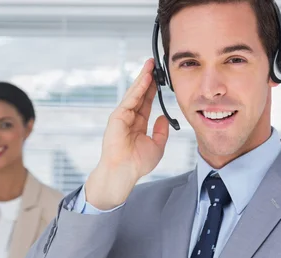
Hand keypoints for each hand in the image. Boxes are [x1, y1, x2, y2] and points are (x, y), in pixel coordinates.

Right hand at [85, 58, 169, 209]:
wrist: (124, 172)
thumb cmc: (137, 163)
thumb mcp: (157, 146)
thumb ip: (161, 131)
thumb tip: (163, 118)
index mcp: (137, 124)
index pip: (146, 102)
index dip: (153, 89)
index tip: (161, 77)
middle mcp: (129, 118)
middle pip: (139, 94)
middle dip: (147, 78)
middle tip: (155, 63)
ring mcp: (122, 116)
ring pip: (134, 93)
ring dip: (142, 78)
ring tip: (151, 64)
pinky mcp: (117, 117)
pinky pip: (130, 99)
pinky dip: (138, 88)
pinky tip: (146, 78)